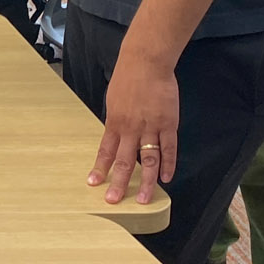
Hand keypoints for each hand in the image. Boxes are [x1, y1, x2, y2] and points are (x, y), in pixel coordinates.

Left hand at [89, 49, 179, 204]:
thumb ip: (116, 121)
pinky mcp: (169, 124)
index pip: (106, 151)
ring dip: (146, 182)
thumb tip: (115, 136)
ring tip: (143, 199)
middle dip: (119, 182)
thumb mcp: (114, 100)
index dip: (100, 168)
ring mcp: (151, 128)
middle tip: (114, 200)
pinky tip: (167, 179)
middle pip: (125, 161)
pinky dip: (169, 165)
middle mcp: (131, 129)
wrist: (146, 63)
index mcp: (115, 122)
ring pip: (149, 161)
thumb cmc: (128, 78)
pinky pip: (169, 149)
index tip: (93, 183)